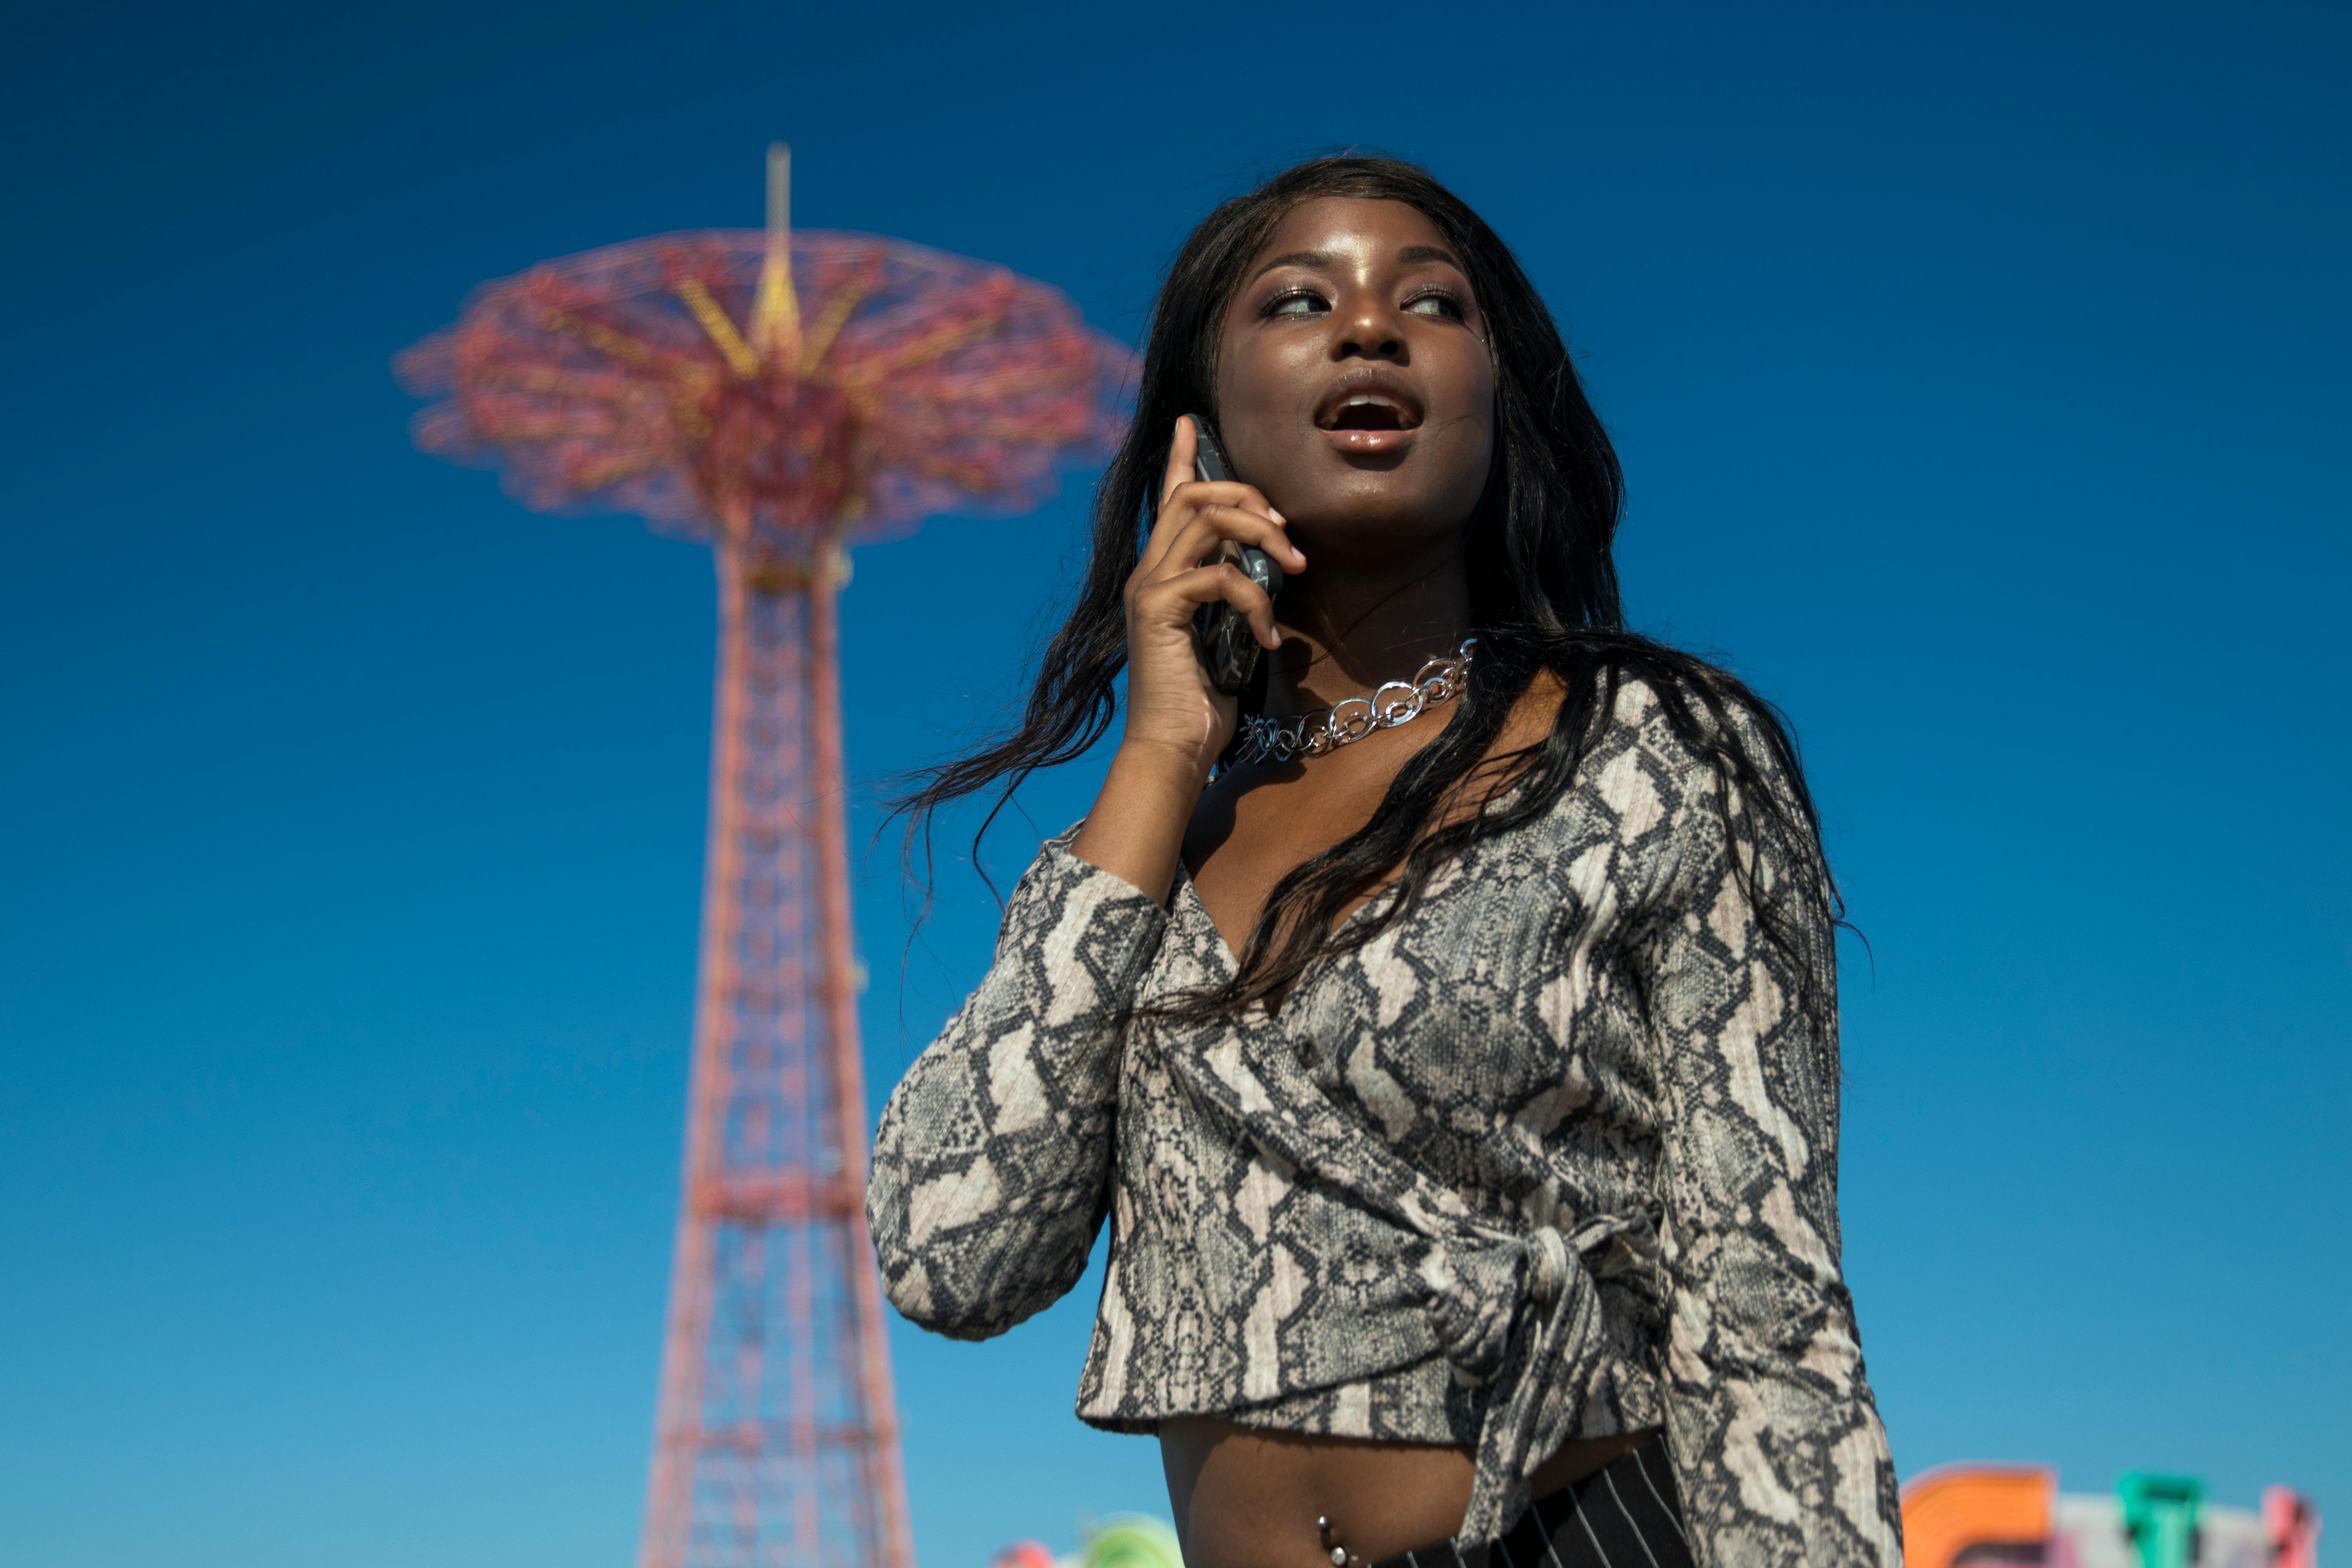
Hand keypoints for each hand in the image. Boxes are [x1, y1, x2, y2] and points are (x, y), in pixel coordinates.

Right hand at [1117, 415, 1305, 779]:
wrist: (1172, 752)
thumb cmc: (1200, 705)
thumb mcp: (1225, 638)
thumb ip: (1232, 597)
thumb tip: (1265, 572)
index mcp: (1160, 575)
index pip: (1169, 501)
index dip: (1181, 458)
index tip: (1191, 423)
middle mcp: (1147, 573)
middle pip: (1194, 495)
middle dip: (1249, 496)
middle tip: (1288, 531)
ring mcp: (1148, 589)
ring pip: (1205, 518)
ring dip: (1260, 534)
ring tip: (1293, 569)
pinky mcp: (1159, 609)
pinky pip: (1219, 576)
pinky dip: (1255, 600)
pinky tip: (1269, 637)